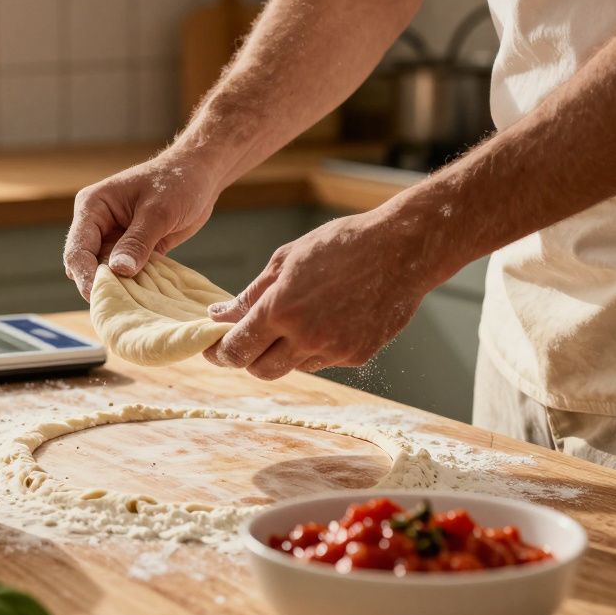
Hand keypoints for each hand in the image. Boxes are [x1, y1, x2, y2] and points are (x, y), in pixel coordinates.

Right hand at [63, 153, 221, 299]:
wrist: (200, 175)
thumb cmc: (178, 181)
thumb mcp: (159, 211)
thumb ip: (138, 241)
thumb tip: (119, 271)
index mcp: (93, 207)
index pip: (78, 248)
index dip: (85, 275)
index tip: (99, 297)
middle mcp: (98, 225)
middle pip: (86, 264)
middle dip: (99, 284)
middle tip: (116, 306)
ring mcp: (114, 238)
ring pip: (106, 272)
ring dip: (118, 288)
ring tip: (131, 306)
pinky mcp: (132, 249)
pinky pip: (126, 273)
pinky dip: (133, 285)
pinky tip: (145, 298)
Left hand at [204, 209, 441, 379]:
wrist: (403, 249)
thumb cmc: (342, 244)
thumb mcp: (286, 259)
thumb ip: (251, 294)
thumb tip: (220, 315)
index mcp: (280, 310)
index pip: (236, 350)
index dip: (219, 352)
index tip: (213, 347)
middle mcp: (305, 337)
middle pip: (260, 370)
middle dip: (248, 357)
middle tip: (246, 338)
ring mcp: (334, 350)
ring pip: (292, 367)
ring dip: (282, 352)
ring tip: (293, 319)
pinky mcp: (357, 356)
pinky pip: (322, 361)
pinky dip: (313, 348)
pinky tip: (325, 319)